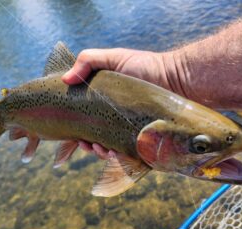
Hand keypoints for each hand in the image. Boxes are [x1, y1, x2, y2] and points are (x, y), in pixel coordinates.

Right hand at [62, 48, 179, 158]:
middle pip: (95, 139)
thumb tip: (64, 81)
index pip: (86, 122)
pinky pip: (129, 156)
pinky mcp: (144, 142)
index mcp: (105, 105)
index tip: (74, 134)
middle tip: (87, 144)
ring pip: (109, 150)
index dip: (77, 131)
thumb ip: (87, 61)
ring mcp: (130, 133)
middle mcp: (116, 121)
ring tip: (99, 148)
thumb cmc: (146, 66)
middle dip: (87, 145)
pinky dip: (118, 158)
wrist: (177, 77)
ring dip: (100, 153)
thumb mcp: (113, 58)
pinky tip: (114, 153)